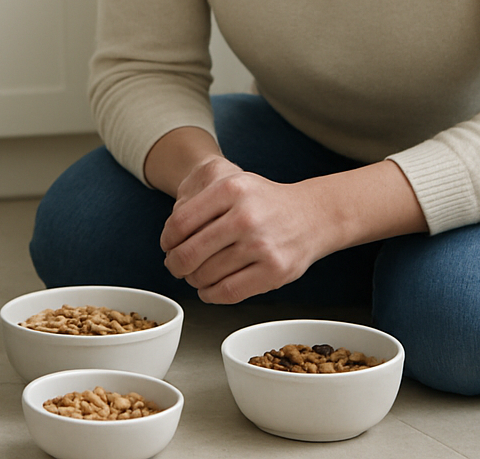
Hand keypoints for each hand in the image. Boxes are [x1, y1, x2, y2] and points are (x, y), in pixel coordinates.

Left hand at [160, 155, 333, 304]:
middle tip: (176, 266)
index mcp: (230, 188)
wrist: (312, 215)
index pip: (179, 223)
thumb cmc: (263, 202)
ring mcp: (262, 245)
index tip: (168, 246)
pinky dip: (211, 295)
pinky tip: (209, 289)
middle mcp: (245, 216)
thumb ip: (198, 203)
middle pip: (189, 253)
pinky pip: (228, 292)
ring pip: (206, 275)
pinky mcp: (275, 271)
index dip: (167, 240)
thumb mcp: (232, 184)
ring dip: (194, 280)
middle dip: (175, 264)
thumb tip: (169, 239)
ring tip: (196, 275)